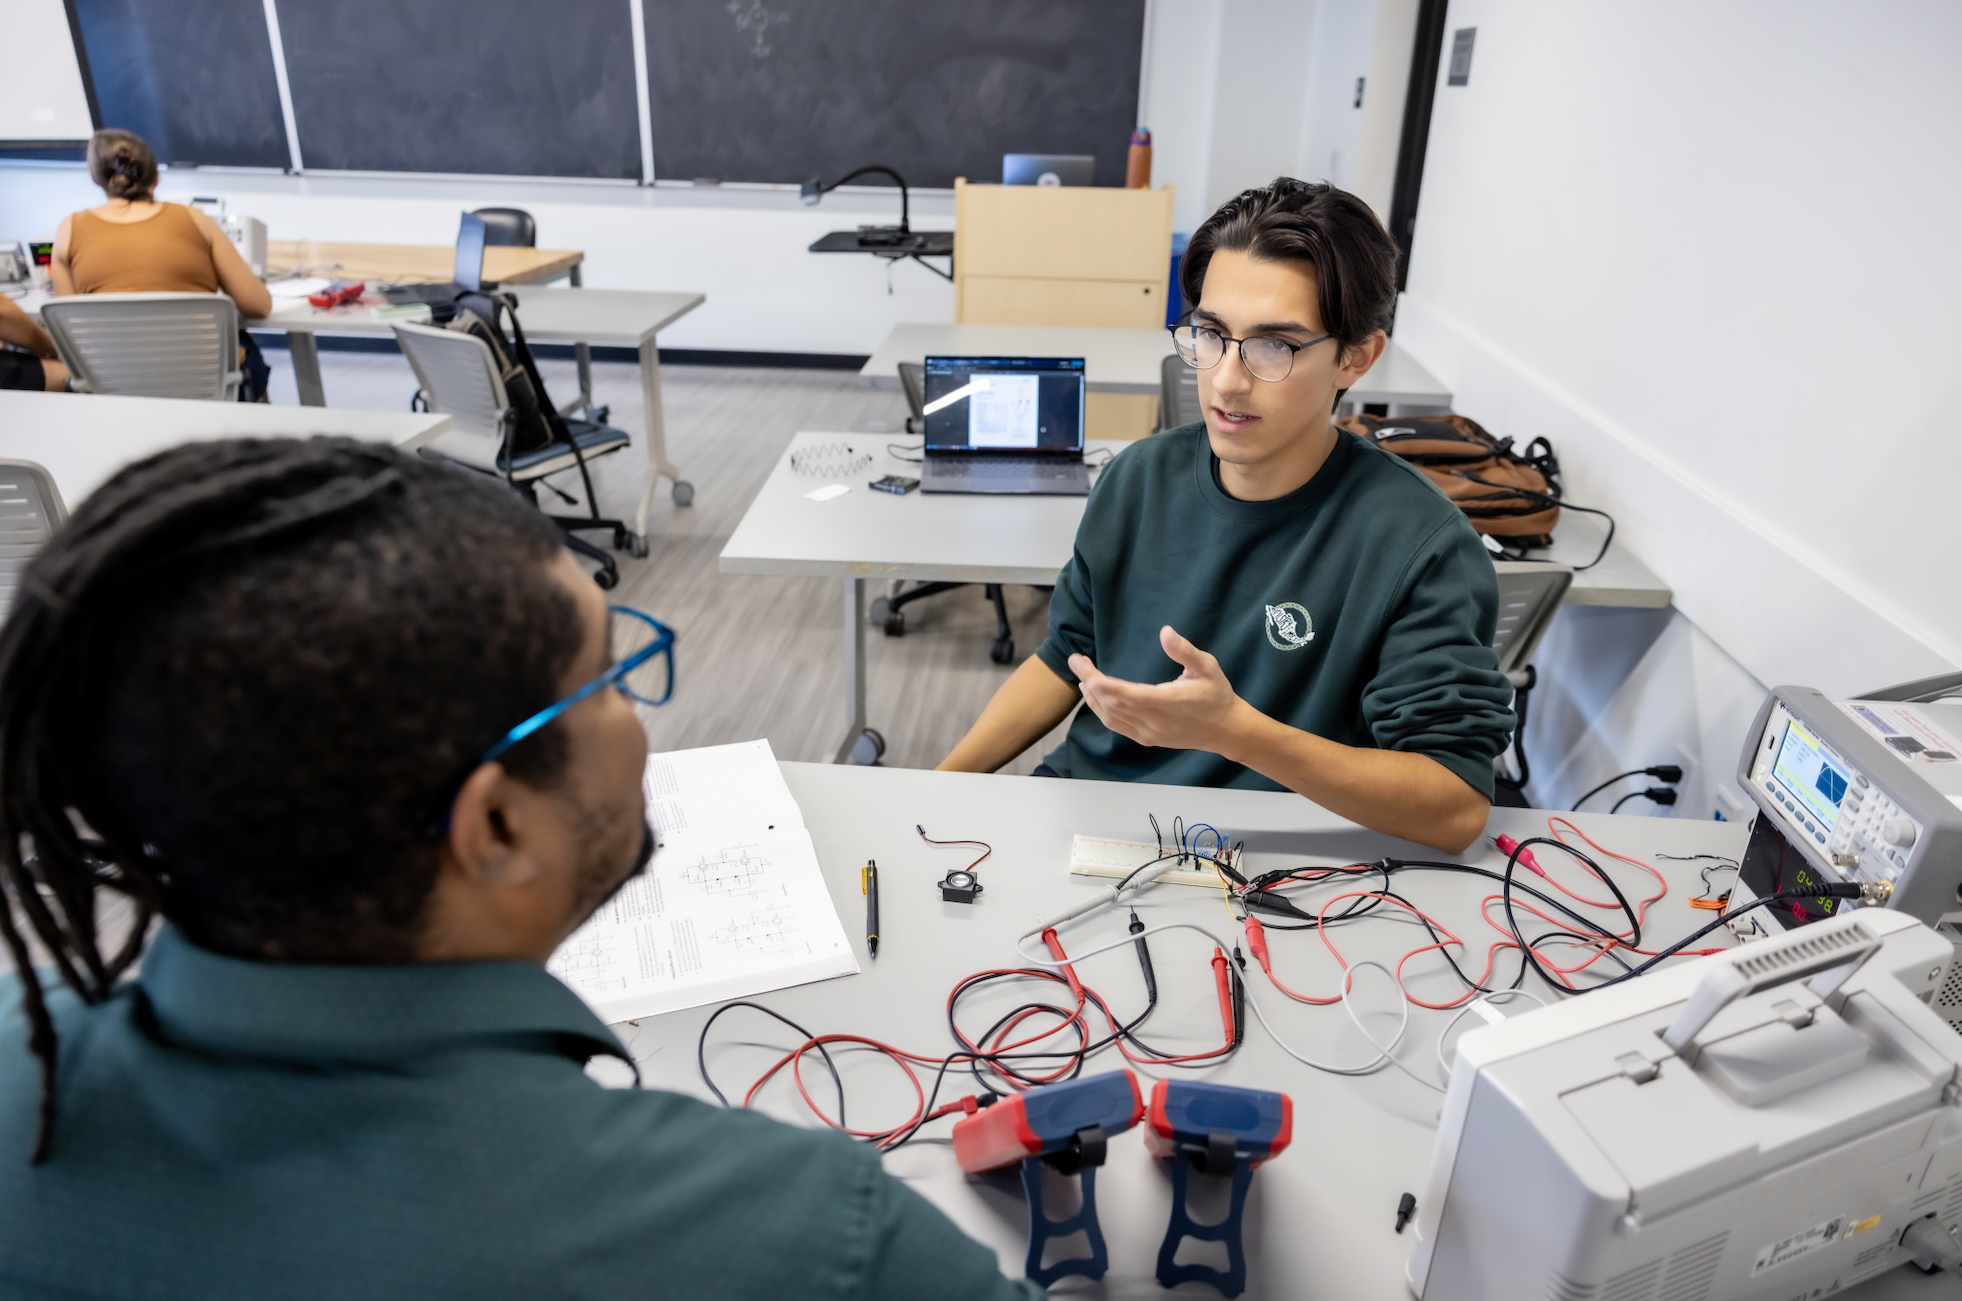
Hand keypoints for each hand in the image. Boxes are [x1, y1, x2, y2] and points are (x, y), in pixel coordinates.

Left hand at [1068, 626, 1249, 752]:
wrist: (1226, 730)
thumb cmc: (1217, 695)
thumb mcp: (1208, 667)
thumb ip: (1185, 651)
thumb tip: (1166, 632)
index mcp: (1167, 702)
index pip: (1125, 695)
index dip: (1100, 682)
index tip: (1083, 666)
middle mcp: (1154, 722)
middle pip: (1111, 705)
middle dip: (1089, 682)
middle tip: (1077, 661)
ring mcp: (1149, 733)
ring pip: (1110, 718)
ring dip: (1093, 698)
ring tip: (1083, 677)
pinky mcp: (1147, 739)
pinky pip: (1117, 726)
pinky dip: (1102, 711)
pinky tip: (1096, 696)